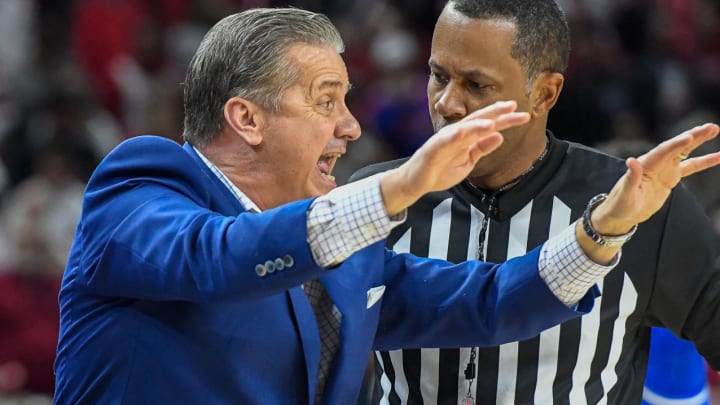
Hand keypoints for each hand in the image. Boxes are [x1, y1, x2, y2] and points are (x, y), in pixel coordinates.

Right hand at [380, 101, 529, 215]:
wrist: (416, 182)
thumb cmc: (440, 170)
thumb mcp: (468, 161)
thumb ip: (482, 148)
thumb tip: (500, 136)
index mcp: (466, 137)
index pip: (488, 125)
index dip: (504, 118)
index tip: (522, 114)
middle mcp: (456, 135)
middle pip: (478, 120)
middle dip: (495, 113)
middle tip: (513, 105)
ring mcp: (444, 141)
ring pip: (462, 129)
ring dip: (477, 125)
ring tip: (493, 122)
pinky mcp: (432, 150)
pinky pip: (443, 142)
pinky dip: (453, 137)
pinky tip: (462, 133)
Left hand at [592, 123, 719, 234]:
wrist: (622, 214)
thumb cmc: (620, 205)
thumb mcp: (625, 195)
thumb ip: (631, 178)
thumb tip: (631, 161)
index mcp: (644, 165)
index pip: (662, 152)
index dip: (675, 144)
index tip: (689, 136)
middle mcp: (655, 163)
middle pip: (676, 146)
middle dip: (693, 136)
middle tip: (710, 127)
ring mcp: (664, 169)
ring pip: (685, 152)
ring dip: (699, 141)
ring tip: (714, 129)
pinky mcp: (671, 177)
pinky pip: (691, 167)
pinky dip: (704, 161)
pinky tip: (719, 156)